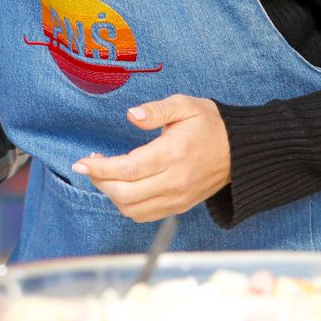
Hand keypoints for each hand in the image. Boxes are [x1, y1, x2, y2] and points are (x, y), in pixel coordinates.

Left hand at [73, 94, 230, 221]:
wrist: (240, 152)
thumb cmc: (210, 124)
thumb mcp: (184, 105)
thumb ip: (155, 110)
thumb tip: (130, 115)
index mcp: (172, 154)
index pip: (127, 169)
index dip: (99, 168)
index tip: (80, 162)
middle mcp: (174, 182)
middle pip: (124, 194)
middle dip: (99, 181)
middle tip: (90, 164)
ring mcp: (177, 198)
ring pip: (131, 209)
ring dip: (111, 194)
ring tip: (105, 173)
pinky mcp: (179, 206)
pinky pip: (144, 215)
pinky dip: (126, 204)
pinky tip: (122, 185)